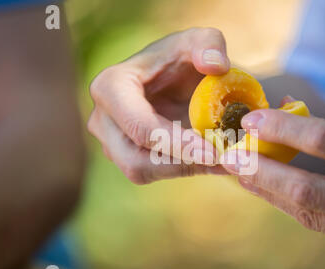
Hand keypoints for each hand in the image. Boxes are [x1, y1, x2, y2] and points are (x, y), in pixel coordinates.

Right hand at [88, 28, 229, 183]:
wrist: (174, 75)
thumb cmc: (183, 57)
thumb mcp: (201, 40)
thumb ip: (210, 44)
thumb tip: (215, 65)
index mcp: (111, 86)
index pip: (140, 126)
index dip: (176, 144)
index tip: (214, 152)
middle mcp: (102, 118)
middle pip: (135, 159)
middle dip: (180, 163)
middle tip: (221, 160)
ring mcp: (109, 140)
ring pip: (142, 172)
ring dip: (183, 169)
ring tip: (222, 159)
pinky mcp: (123, 155)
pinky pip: (151, 172)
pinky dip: (183, 169)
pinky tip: (211, 160)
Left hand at [221, 96, 324, 268]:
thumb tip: (279, 112)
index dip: (283, 129)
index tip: (251, 120)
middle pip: (307, 189)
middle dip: (260, 171)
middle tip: (229, 156)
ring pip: (308, 214)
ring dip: (269, 192)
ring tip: (242, 173)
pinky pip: (321, 227)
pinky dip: (293, 207)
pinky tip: (272, 192)